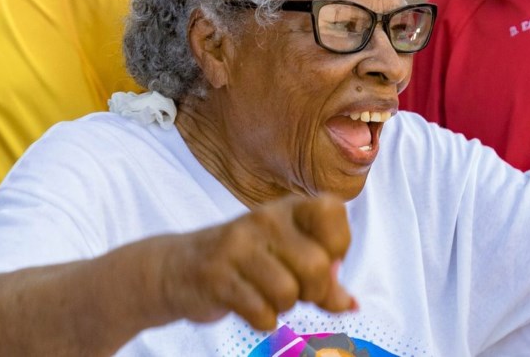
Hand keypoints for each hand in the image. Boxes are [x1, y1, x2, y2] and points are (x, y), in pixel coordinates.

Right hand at [158, 194, 354, 330]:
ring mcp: (238, 246)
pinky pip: (261, 313)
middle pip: (318, 265)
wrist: (179, 267)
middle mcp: (265, 219)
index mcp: (289, 208)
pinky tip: (251, 306)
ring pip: (288, 293)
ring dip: (284, 306)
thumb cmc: (248, 261)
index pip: (333, 210)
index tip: (324, 256)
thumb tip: (350, 303)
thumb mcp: (289, 255)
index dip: (339, 243)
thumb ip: (325, 276)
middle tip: (297, 289)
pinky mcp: (217, 276)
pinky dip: (263, 320)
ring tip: (269, 295)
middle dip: (314, 291)